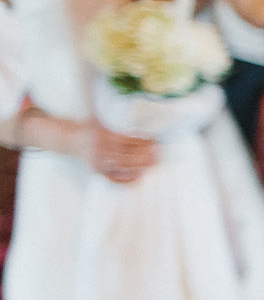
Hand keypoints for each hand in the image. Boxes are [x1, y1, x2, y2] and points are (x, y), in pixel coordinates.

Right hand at [36, 117, 158, 183]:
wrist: (69, 140)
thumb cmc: (90, 129)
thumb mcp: (100, 120)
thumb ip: (116, 121)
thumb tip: (138, 122)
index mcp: (101, 135)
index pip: (126, 140)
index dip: (142, 141)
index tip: (155, 141)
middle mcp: (98, 149)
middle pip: (127, 155)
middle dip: (145, 155)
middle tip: (159, 154)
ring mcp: (97, 162)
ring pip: (123, 167)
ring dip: (141, 166)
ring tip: (154, 163)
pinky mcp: (96, 171)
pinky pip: (114, 179)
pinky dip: (127, 179)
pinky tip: (141, 175)